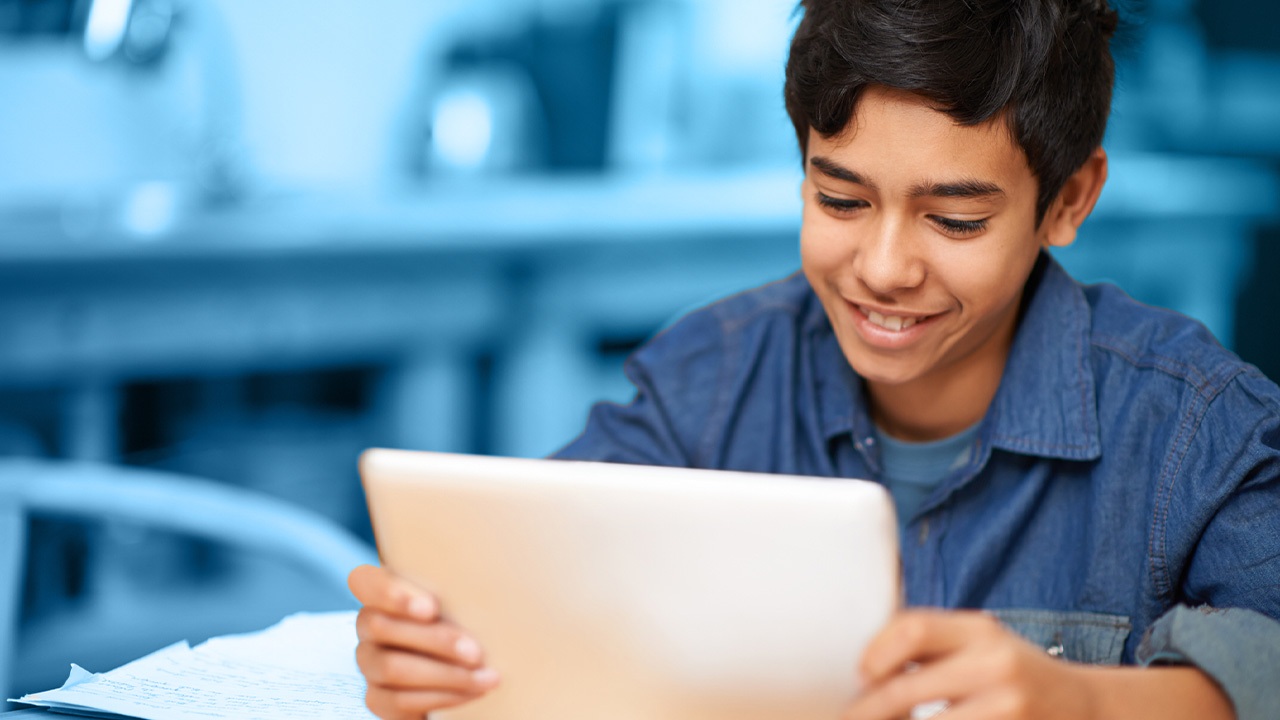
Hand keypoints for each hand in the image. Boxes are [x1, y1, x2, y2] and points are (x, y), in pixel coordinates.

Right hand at [348, 564, 499, 718]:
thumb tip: (488, 579)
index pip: (363, 580)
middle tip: (475, 652)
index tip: (432, 608)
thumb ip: (459, 591)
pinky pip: (399, 701)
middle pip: (381, 627)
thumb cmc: (468, 621)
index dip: (390, 592)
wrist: (467, 667)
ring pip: (390, 667)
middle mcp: (369, 626)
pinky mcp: (378, 698)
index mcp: (384, 593)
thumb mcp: (464, 602)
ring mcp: (370, 663)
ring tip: (485, 677)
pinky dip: (442, 696)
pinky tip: (473, 692)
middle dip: (434, 640)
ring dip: (444, 674)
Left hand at [844, 609, 1096, 719]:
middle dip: (867, 710)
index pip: (913, 628)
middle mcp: (996, 665)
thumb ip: (933, 644)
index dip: (876, 652)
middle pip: (906, 689)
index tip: (862, 674)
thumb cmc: (1016, 674)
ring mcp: (1007, 707)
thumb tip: (865, 665)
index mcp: (982, 630)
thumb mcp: (982, 644)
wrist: (1087, 708)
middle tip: (850, 717)